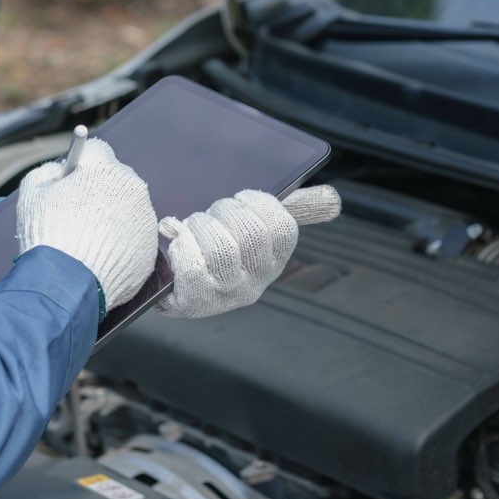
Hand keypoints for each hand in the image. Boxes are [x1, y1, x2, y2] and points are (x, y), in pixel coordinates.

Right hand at [17, 139, 157, 310]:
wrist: (66, 283)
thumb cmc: (47, 234)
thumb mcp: (33, 192)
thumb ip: (49, 172)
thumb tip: (60, 172)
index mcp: (105, 169)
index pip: (96, 151)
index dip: (80, 164)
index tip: (72, 178)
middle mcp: (133, 189)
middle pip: (117, 179)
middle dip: (100, 189)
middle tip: (79, 211)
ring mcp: (145, 220)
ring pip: (128, 209)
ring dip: (112, 216)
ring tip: (88, 238)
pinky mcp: (149, 247)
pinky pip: (134, 237)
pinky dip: (121, 242)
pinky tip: (100, 254)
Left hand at [157, 185, 340, 318]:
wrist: (164, 286)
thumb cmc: (210, 249)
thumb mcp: (249, 231)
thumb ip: (286, 211)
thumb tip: (333, 199)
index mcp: (272, 263)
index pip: (282, 228)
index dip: (259, 204)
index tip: (240, 199)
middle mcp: (255, 284)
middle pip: (251, 233)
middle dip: (226, 210)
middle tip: (212, 213)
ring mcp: (226, 295)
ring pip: (221, 245)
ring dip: (201, 224)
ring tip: (192, 226)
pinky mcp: (195, 299)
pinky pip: (192, 259)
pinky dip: (181, 239)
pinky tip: (175, 236)